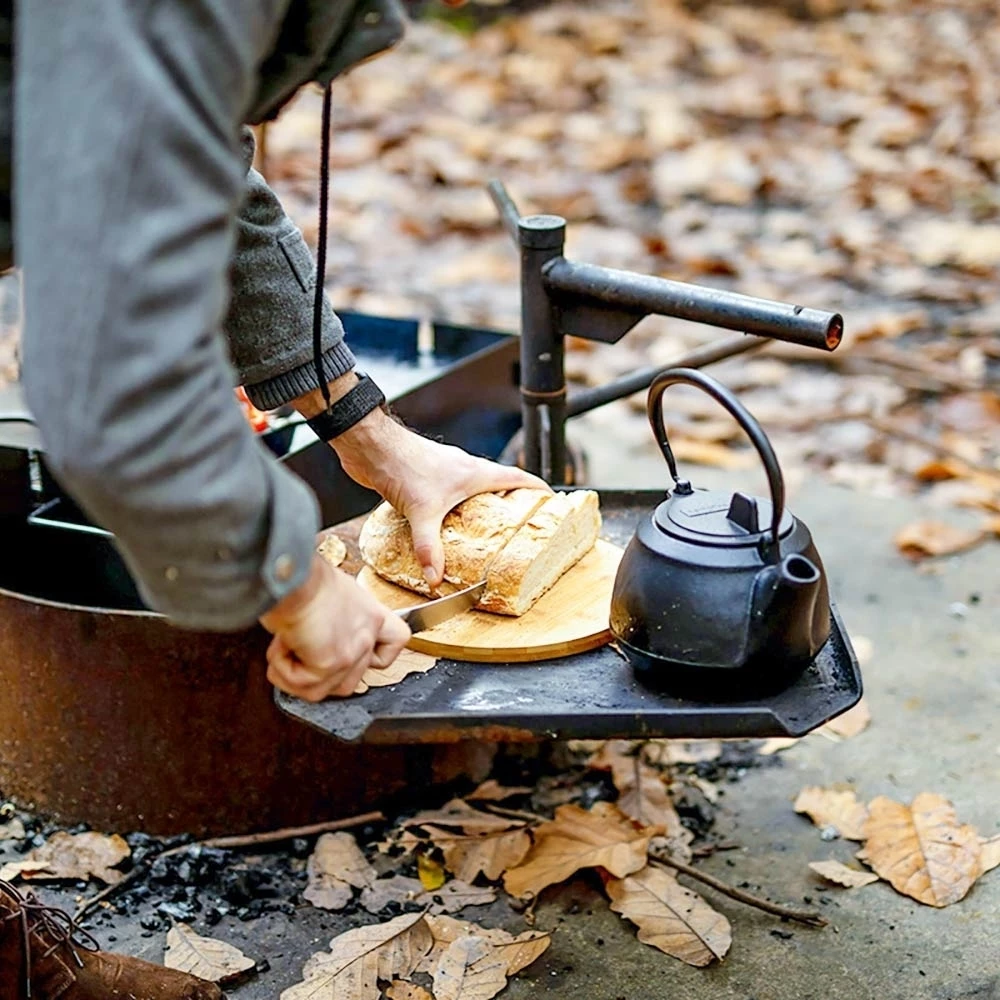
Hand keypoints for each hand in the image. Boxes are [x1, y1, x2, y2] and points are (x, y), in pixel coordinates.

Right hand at [259, 555, 410, 701]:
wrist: (290, 573)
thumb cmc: (301, 576)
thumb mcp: (333, 592)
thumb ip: (337, 617)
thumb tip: (318, 632)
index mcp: (371, 613)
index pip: (397, 639)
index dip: (378, 656)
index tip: (355, 653)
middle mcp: (367, 633)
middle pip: (351, 680)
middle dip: (318, 673)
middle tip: (298, 646)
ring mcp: (352, 651)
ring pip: (325, 689)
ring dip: (297, 675)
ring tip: (286, 645)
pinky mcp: (331, 663)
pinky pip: (305, 687)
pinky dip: (284, 672)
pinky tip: (282, 646)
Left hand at [333, 411, 550, 586]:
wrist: (371, 445)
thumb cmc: (402, 463)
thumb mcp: (421, 512)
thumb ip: (429, 547)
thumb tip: (435, 578)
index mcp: (475, 473)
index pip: (518, 478)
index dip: (538, 490)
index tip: (553, 503)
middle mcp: (464, 470)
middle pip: (499, 485)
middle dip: (511, 504)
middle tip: (519, 528)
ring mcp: (444, 473)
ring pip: (472, 491)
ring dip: (481, 508)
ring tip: (485, 534)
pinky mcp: (425, 478)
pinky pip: (448, 496)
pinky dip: (454, 510)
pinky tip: (443, 527)